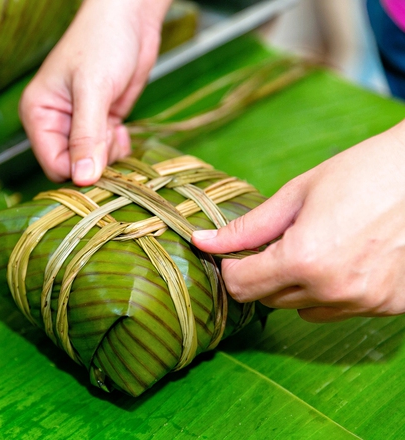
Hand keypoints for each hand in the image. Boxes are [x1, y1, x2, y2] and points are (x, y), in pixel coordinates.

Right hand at [19, 0, 170, 185]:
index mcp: (37, 114)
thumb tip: (82, 178)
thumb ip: (87, 136)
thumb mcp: (93, 90)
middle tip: (111, 136)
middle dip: (95, 161)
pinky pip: (105, 153)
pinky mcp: (99, 124)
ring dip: (109, 154)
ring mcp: (78, 125)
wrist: (130, 19)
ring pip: (91, 164)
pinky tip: (121, 128)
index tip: (101, 159)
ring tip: (116, 128)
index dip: (78, 169)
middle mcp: (54, 123)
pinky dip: (117, 147)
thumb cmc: (103, 41)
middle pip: (72, 167)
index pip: (53, 164)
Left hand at [192, 121, 404, 321]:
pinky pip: (342, 309)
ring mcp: (365, 302)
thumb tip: (202, 241)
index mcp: (303, 259)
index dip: (232, 268)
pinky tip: (348, 258)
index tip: (237, 252)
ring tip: (321, 246)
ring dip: (299, 286)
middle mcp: (333, 290)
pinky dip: (334, 291)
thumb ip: (247, 227)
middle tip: (284, 240)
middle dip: (265, 273)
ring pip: (304, 309)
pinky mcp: (390, 306)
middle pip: (270, 300)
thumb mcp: (296, 194)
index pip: (241, 287)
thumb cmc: (362, 172)